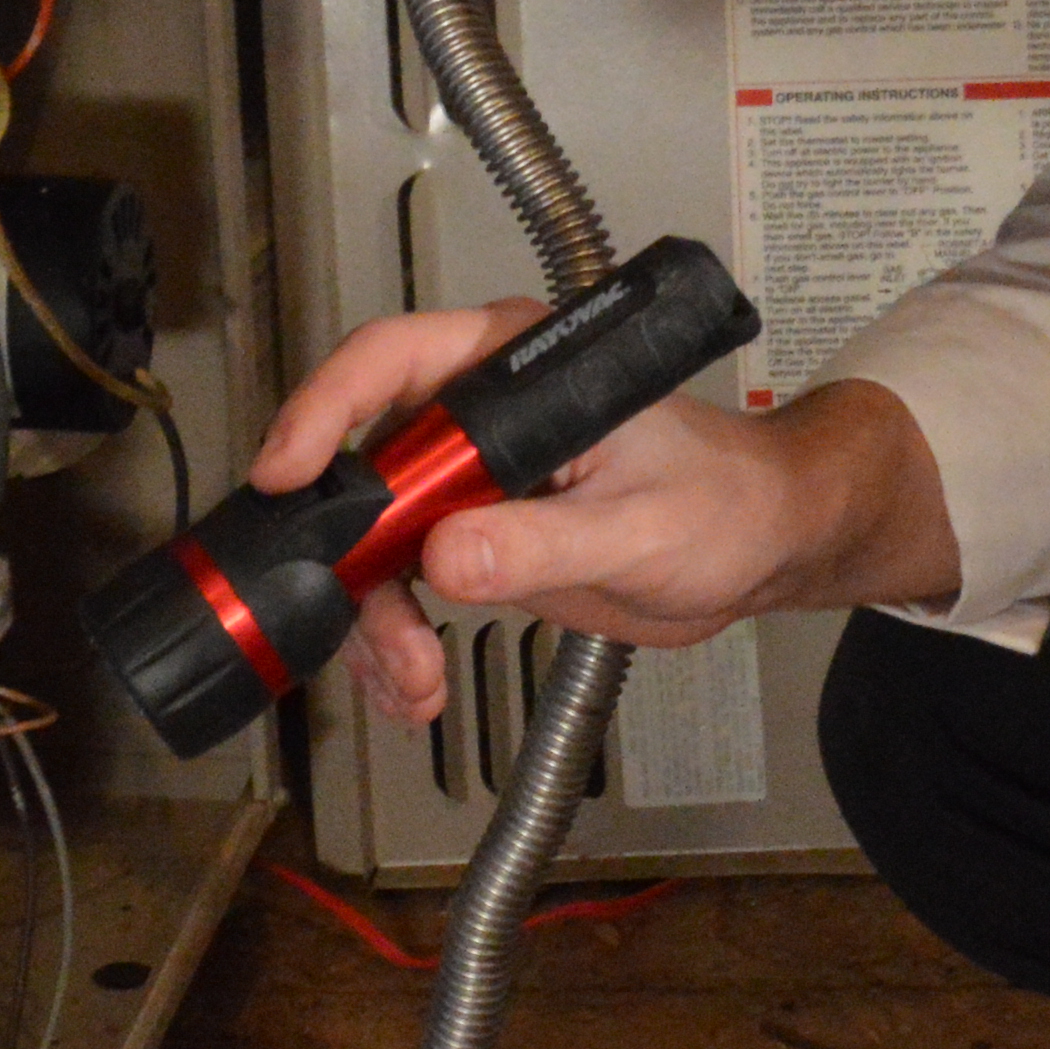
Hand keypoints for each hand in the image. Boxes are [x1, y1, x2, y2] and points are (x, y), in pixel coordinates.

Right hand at [243, 307, 960, 721]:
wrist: (762, 549)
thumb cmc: (729, 502)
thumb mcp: (642, 527)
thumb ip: (545, 541)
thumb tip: (450, 556)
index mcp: (515, 369)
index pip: (390, 362)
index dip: (324, 410)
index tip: (287, 472)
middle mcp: (477, 416)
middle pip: (361, 468)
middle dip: (352, 561)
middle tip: (385, 632)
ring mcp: (468, 481)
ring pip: (370, 543)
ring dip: (374, 622)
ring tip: (415, 680)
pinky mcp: (472, 538)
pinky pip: (402, 588)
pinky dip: (395, 644)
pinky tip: (416, 686)